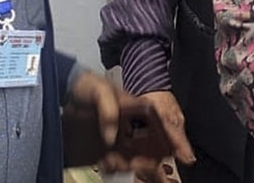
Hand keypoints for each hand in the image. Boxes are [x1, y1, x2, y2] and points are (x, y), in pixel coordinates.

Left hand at [61, 71, 194, 173]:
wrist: (66, 89)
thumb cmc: (88, 85)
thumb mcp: (99, 90)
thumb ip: (108, 109)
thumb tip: (112, 136)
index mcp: (140, 109)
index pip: (166, 126)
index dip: (178, 141)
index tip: (187, 157)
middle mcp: (134, 124)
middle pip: (152, 148)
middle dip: (150, 161)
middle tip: (136, 165)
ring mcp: (121, 136)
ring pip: (136, 158)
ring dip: (131, 166)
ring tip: (114, 163)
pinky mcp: (106, 146)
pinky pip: (116, 162)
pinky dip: (114, 167)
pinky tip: (106, 164)